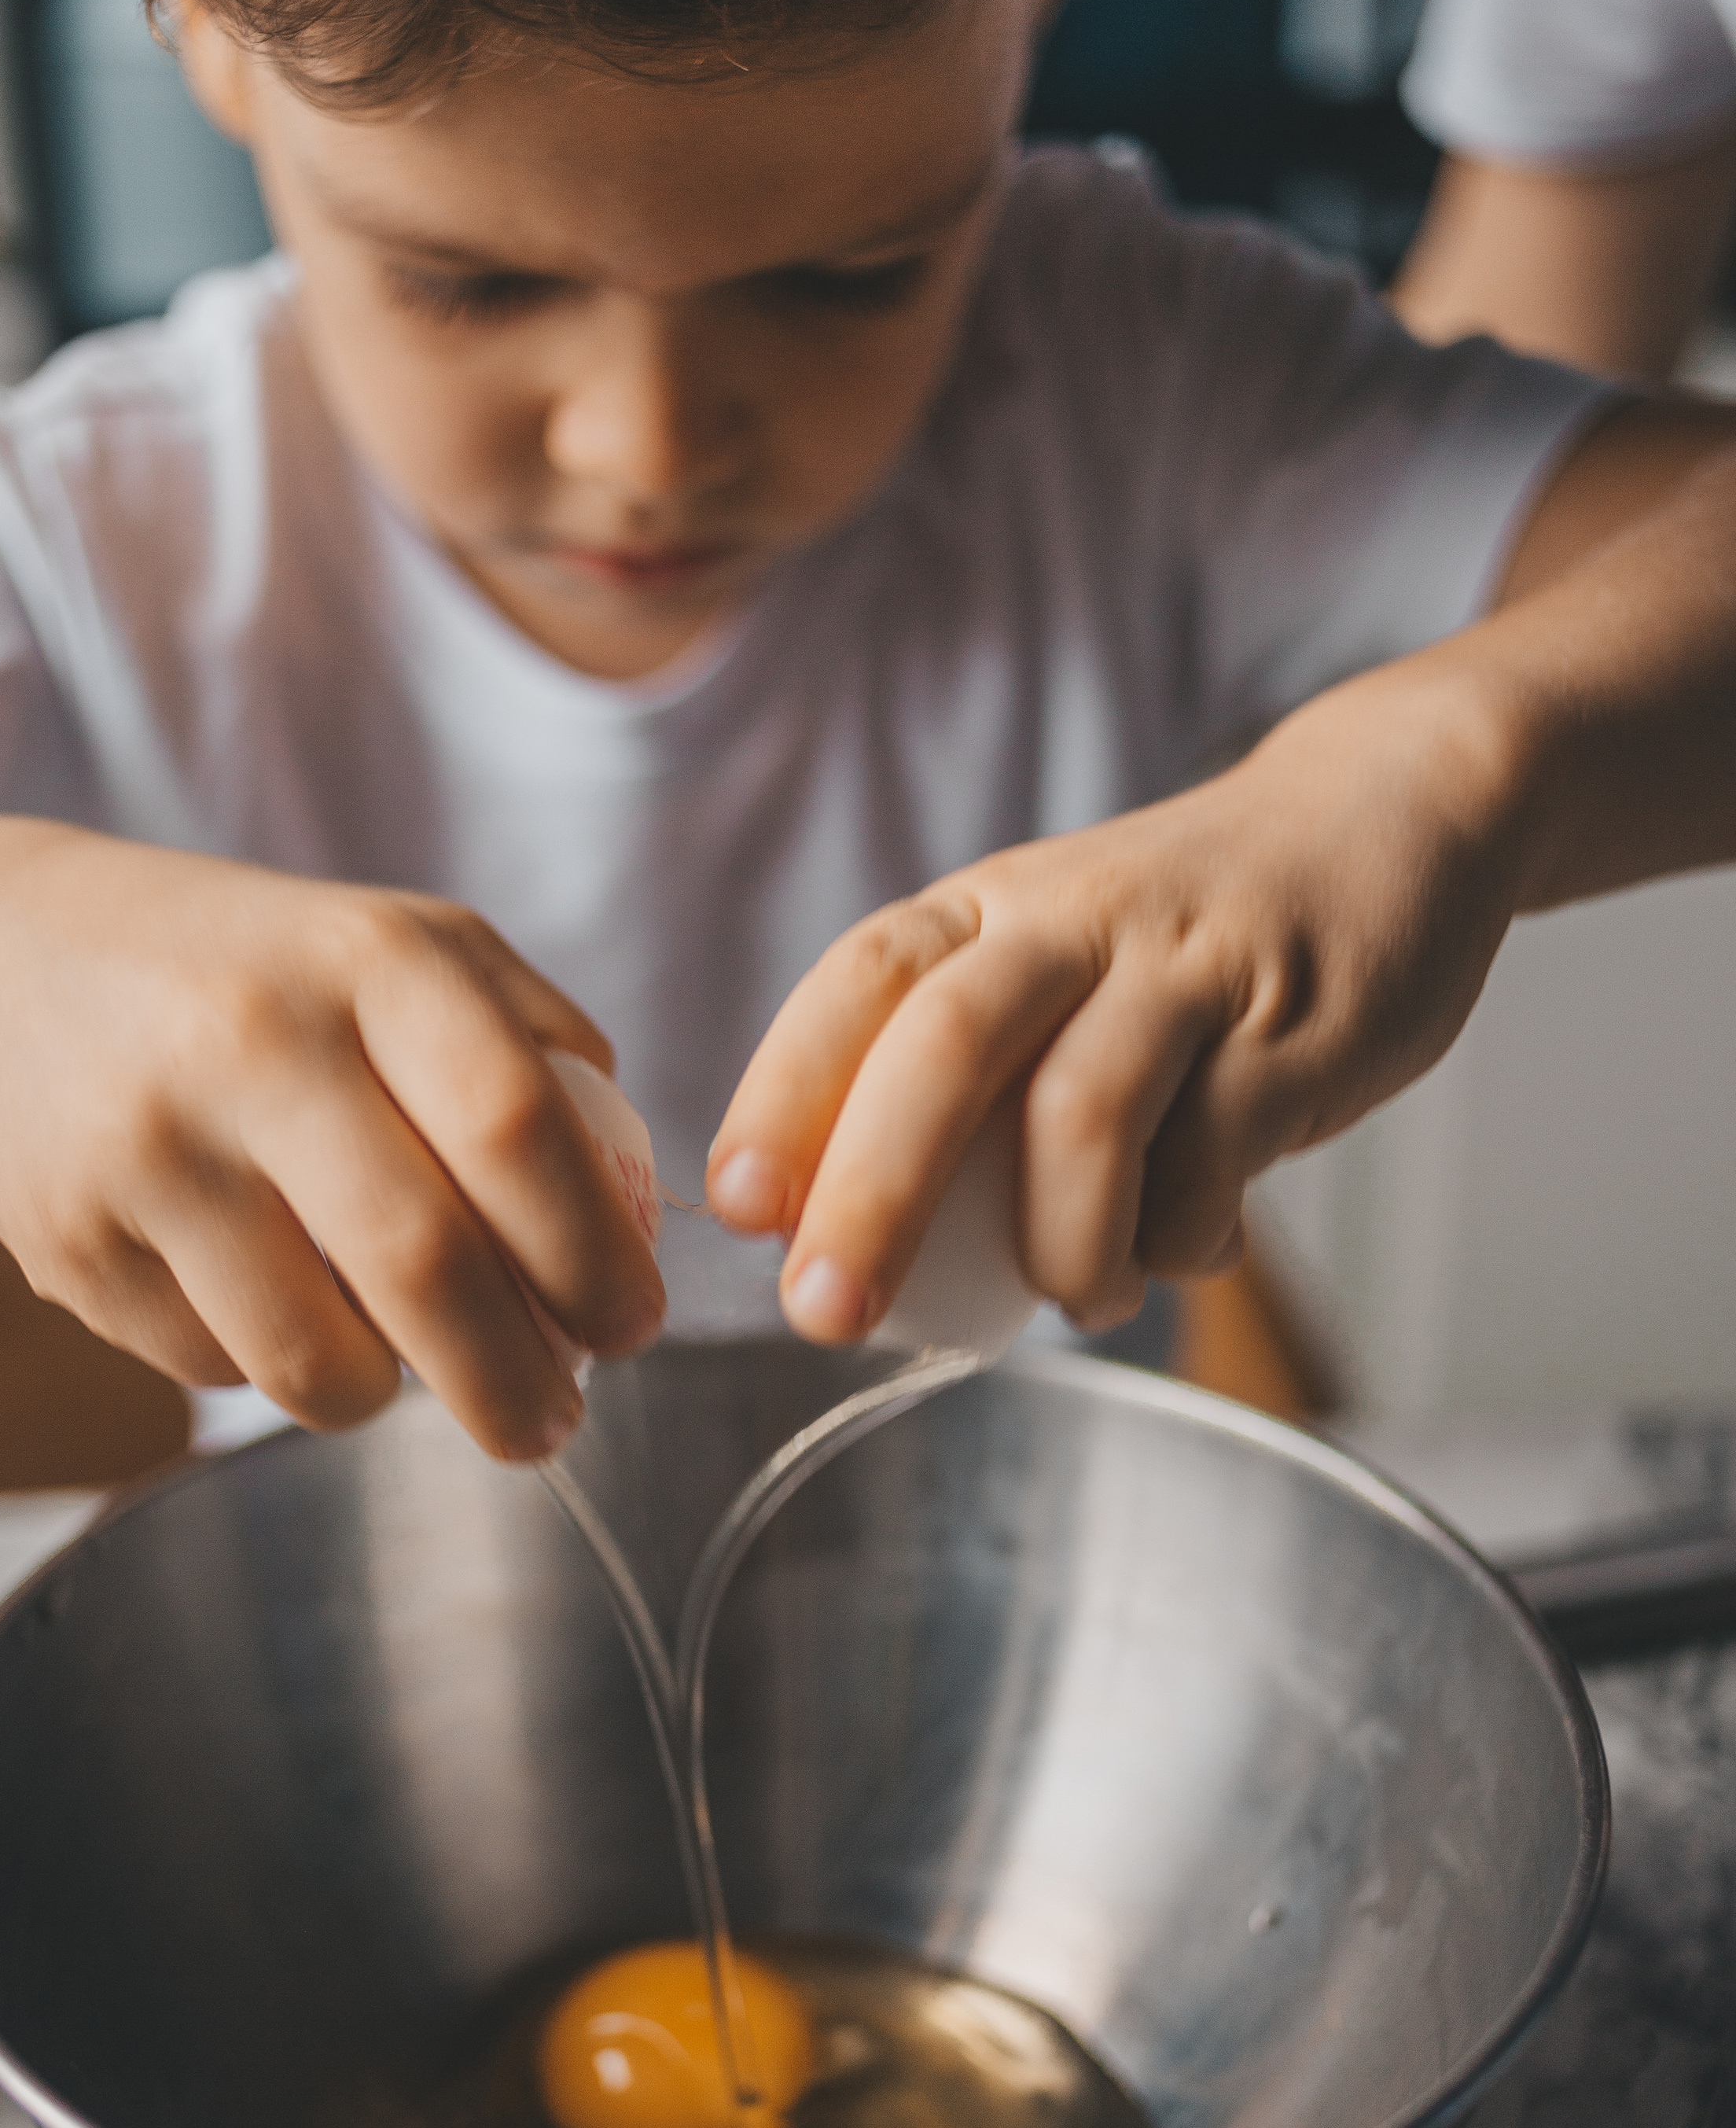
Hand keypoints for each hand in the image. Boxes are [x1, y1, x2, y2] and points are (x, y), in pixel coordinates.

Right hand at [0, 826, 664, 1454]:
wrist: (6, 961)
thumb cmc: (265, 975)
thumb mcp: (409, 953)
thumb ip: (538, 1060)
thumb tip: (635, 1222)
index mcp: (373, 962)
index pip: (518, 1130)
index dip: (593, 1258)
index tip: (631, 1327)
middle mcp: (255, 1044)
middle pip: (423, 1269)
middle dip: (515, 1383)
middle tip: (550, 1425)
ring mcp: (150, 1147)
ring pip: (313, 1360)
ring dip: (389, 1398)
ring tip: (406, 1367)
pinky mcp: (69, 1242)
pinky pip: (216, 1370)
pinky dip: (270, 1365)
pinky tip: (260, 1294)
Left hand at [707, 667, 1524, 1336]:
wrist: (1390, 814)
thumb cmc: (1187, 932)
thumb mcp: (1055, 956)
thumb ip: (971, 1073)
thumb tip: (859, 1238)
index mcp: (989, 910)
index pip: (858, 984)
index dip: (784, 1092)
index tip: (736, 1203)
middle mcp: (1073, 925)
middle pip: (945, 1051)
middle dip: (872, 1196)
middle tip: (827, 1313)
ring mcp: (1185, 973)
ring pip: (1083, 1116)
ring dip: (1059, 1245)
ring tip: (1076, 1297)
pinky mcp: (1290, 1033)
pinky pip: (1209, 1167)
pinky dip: (1178, 1241)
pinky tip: (1183, 1248)